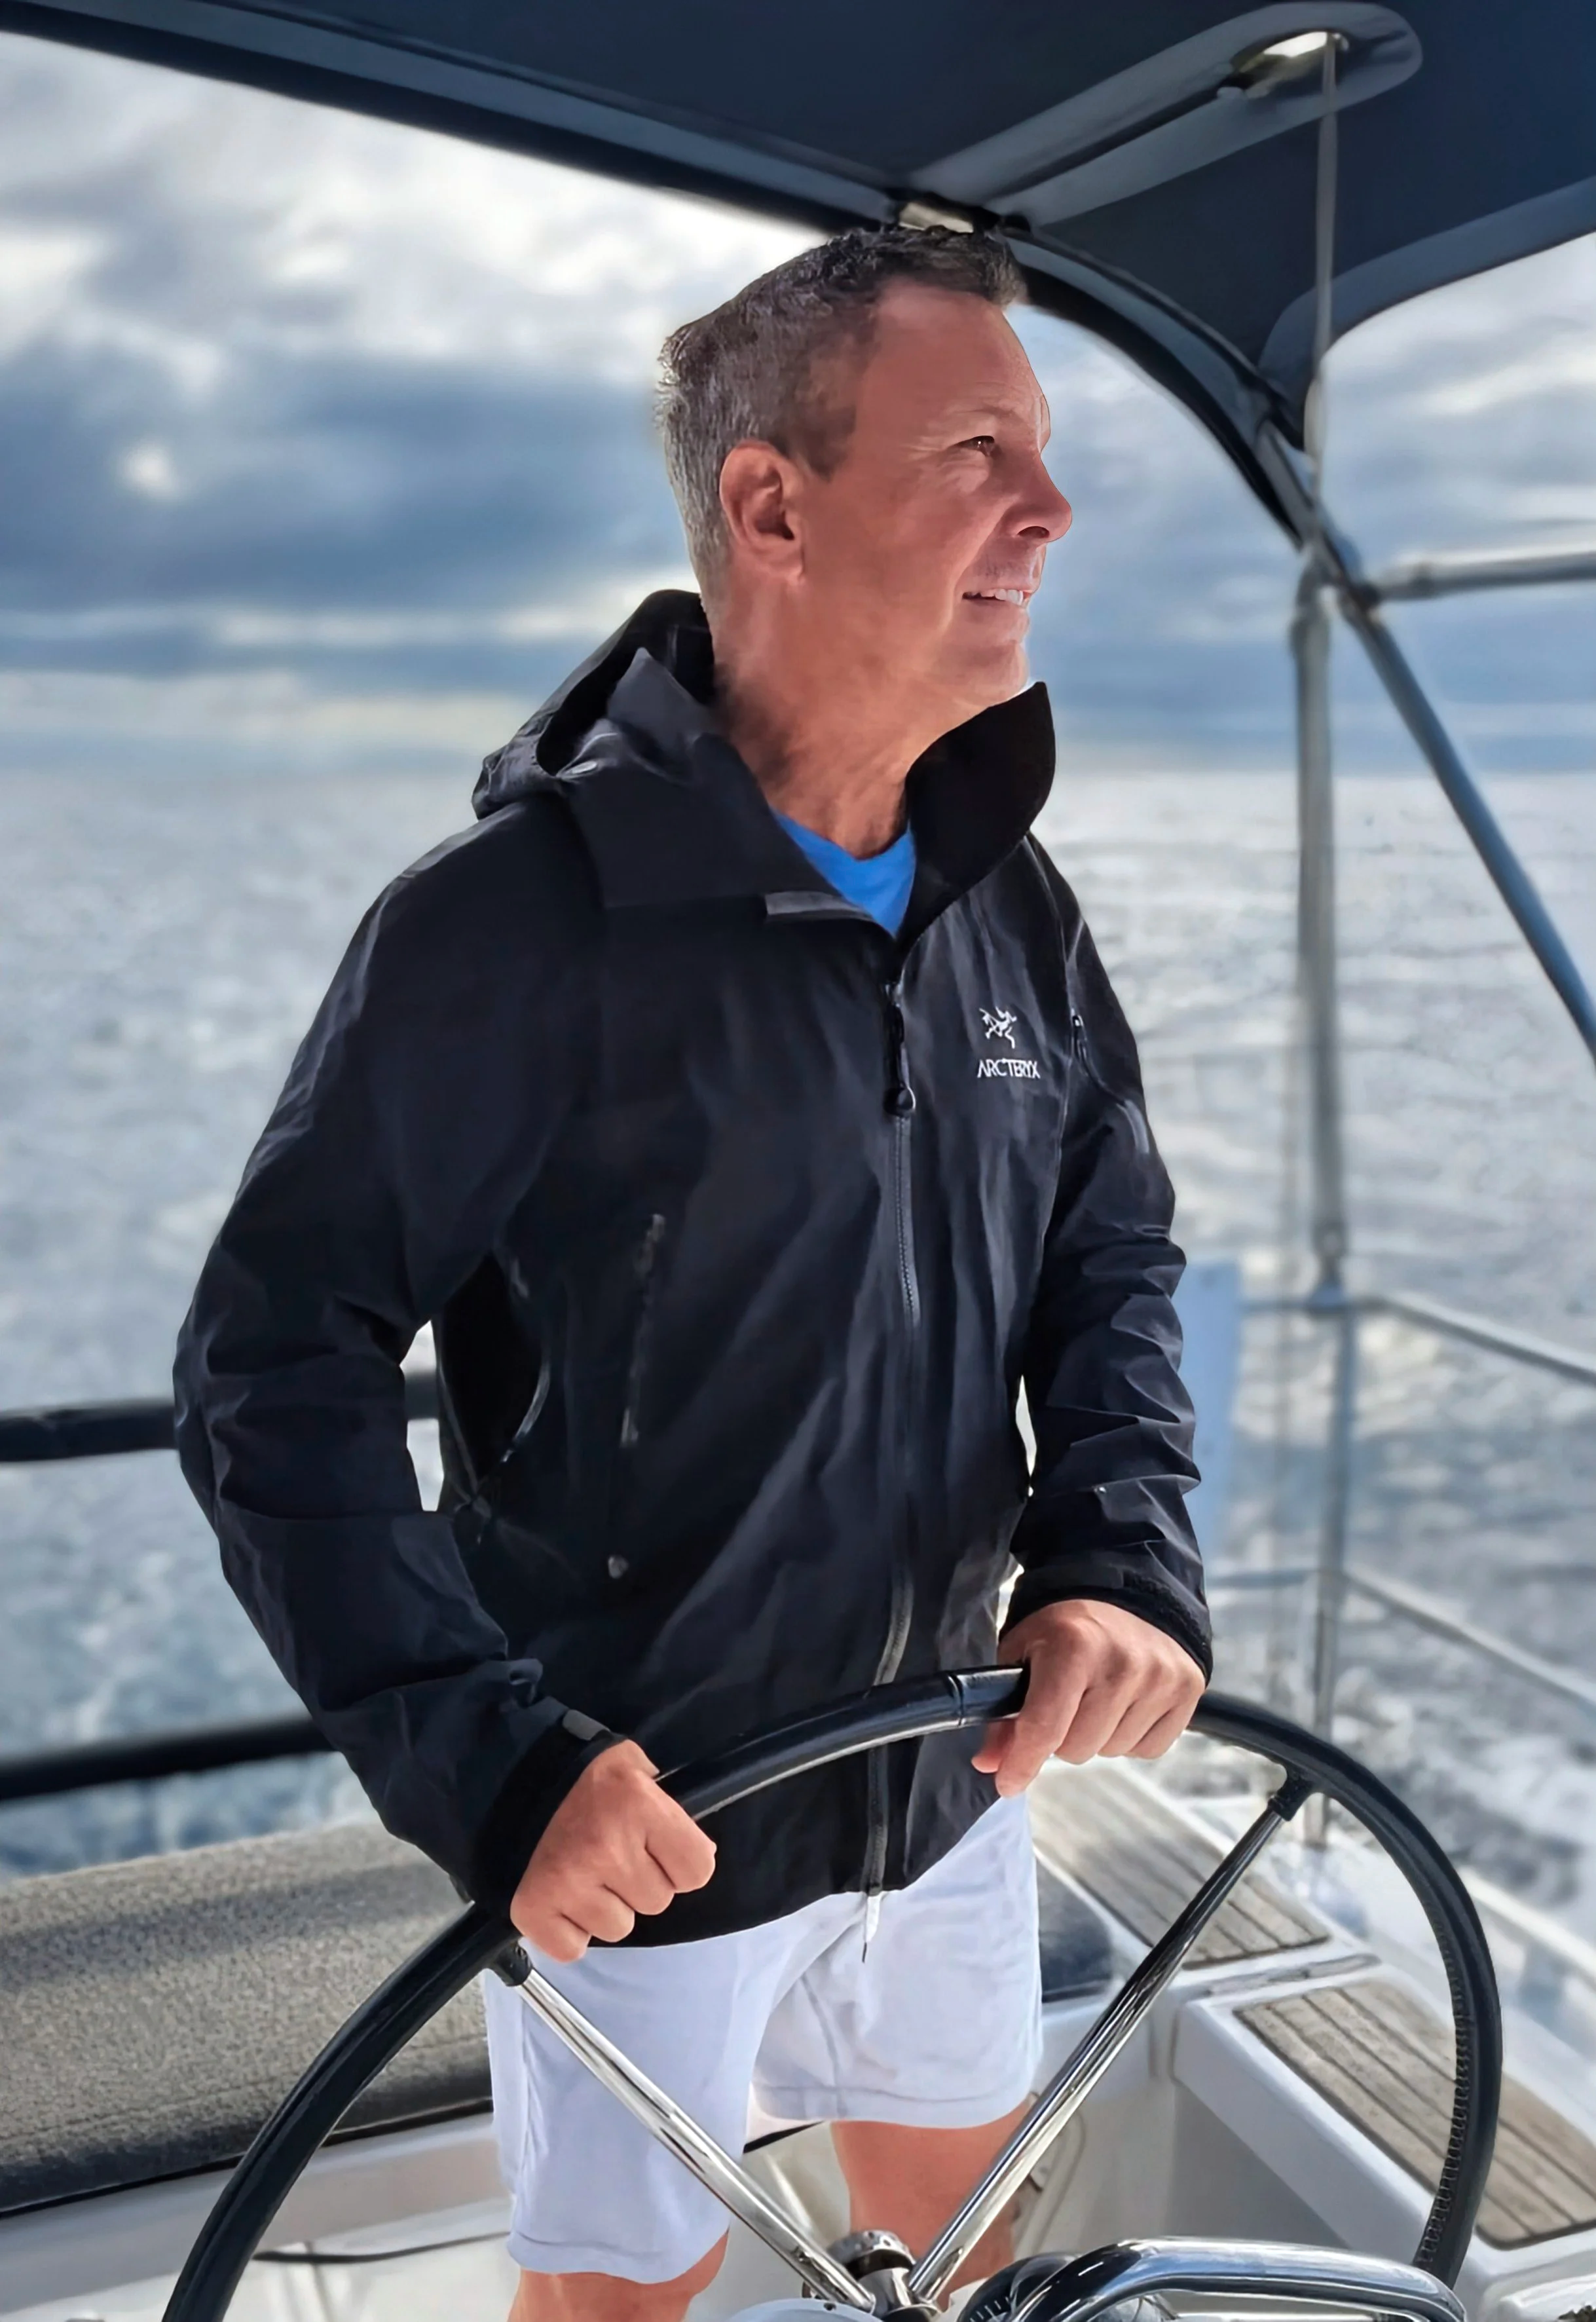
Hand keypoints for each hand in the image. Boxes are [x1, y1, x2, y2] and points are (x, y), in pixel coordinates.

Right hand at [510, 1739, 716, 1961]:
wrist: (515, 1777)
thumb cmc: (586, 1774)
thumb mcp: (637, 1768)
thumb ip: (668, 1809)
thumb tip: (695, 1854)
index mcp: (640, 1806)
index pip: (697, 1870)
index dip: (682, 1863)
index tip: (660, 1849)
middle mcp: (607, 1848)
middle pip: (657, 1902)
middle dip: (641, 1882)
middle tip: (614, 1854)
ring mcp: (568, 1883)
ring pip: (618, 1928)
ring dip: (606, 1907)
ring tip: (586, 1871)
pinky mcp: (533, 1910)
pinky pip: (572, 1948)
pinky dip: (569, 1930)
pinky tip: (563, 1896)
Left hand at [972, 1599, 1203, 1795]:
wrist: (1125, 1593)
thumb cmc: (1065, 1627)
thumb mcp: (1022, 1653)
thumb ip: (1004, 1712)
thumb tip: (992, 1765)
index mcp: (1073, 1647)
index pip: (1045, 1727)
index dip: (1022, 1762)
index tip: (1008, 1782)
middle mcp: (1122, 1663)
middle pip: (1077, 1749)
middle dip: (1061, 1737)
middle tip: (1065, 1703)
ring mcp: (1160, 1677)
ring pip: (1112, 1751)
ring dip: (1097, 1736)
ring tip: (1097, 1696)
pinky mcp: (1187, 1688)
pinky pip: (1149, 1749)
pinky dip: (1131, 1737)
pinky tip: (1125, 1703)